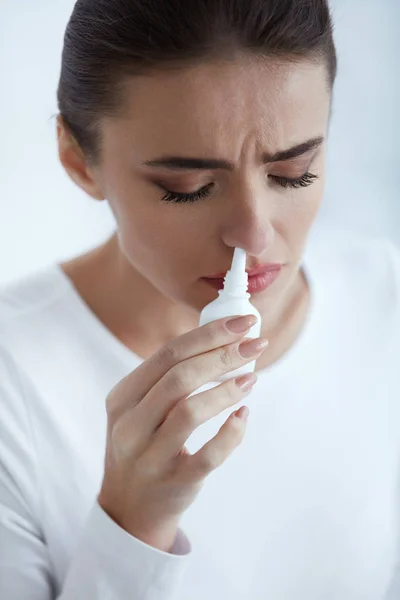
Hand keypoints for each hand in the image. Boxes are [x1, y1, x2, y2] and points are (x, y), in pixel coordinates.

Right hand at [98, 314, 267, 551]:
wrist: (129, 507)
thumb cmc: (144, 444)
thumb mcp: (140, 409)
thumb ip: (169, 379)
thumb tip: (222, 342)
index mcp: (123, 397)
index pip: (167, 354)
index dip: (208, 335)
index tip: (241, 323)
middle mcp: (130, 425)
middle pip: (179, 378)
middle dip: (223, 355)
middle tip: (256, 345)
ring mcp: (149, 457)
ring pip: (190, 412)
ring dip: (227, 390)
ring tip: (251, 379)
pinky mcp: (174, 483)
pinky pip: (209, 455)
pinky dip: (231, 432)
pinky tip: (243, 416)